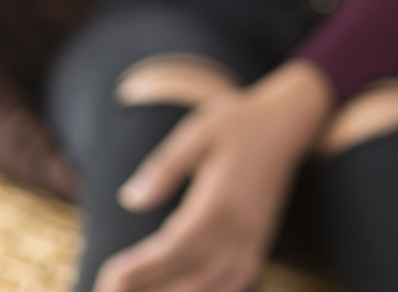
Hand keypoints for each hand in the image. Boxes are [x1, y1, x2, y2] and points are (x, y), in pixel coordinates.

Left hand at [98, 61, 334, 291]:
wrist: (288, 122)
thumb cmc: (239, 122)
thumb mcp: (198, 131)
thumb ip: (164, 168)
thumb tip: (130, 200)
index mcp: (220, 200)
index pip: (174, 247)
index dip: (140, 268)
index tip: (109, 276)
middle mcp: (239, 227)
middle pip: (189, 274)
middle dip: (148, 288)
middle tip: (110, 290)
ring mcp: (254, 237)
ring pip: (211, 284)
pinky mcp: (261, 240)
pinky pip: (236, 280)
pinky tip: (186, 290)